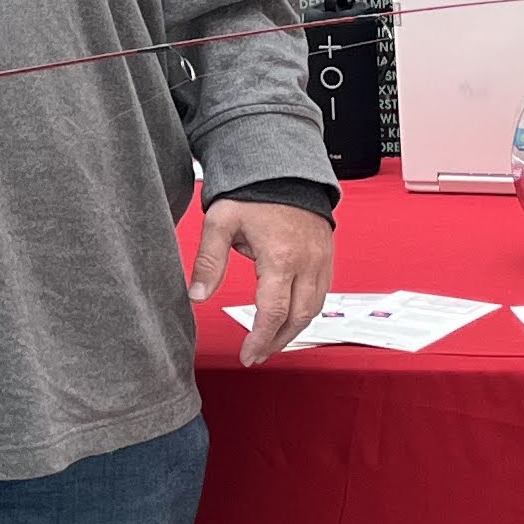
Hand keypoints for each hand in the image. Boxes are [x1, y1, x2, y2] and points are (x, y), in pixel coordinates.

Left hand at [192, 199, 335, 364]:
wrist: (285, 167)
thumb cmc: (253, 192)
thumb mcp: (220, 222)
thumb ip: (208, 261)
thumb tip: (196, 297)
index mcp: (282, 257)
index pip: (273, 312)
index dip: (260, 339)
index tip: (248, 355)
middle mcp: (308, 262)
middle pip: (298, 318)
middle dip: (277, 342)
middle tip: (257, 354)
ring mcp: (322, 259)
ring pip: (314, 309)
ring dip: (293, 330)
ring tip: (271, 341)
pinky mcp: (327, 256)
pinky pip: (323, 293)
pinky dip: (307, 311)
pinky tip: (290, 316)